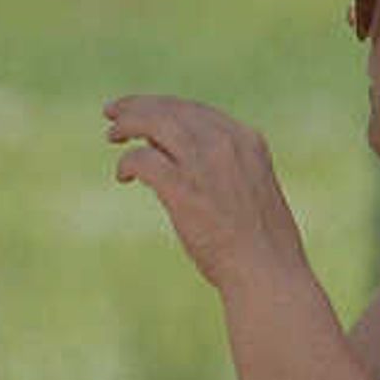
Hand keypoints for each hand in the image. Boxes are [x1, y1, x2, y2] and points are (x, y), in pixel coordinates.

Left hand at [105, 95, 311, 298]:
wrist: (266, 273)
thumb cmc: (261, 246)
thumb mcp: (251, 192)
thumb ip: (224, 171)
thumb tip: (184, 165)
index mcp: (247, 141)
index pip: (196, 110)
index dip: (165, 107)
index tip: (146, 112)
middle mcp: (226, 143)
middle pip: (171, 109)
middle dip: (139, 106)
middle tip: (113, 112)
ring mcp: (204, 163)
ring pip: (154, 123)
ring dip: (127, 124)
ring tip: (112, 135)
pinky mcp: (182, 188)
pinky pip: (143, 159)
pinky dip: (127, 163)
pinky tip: (123, 176)